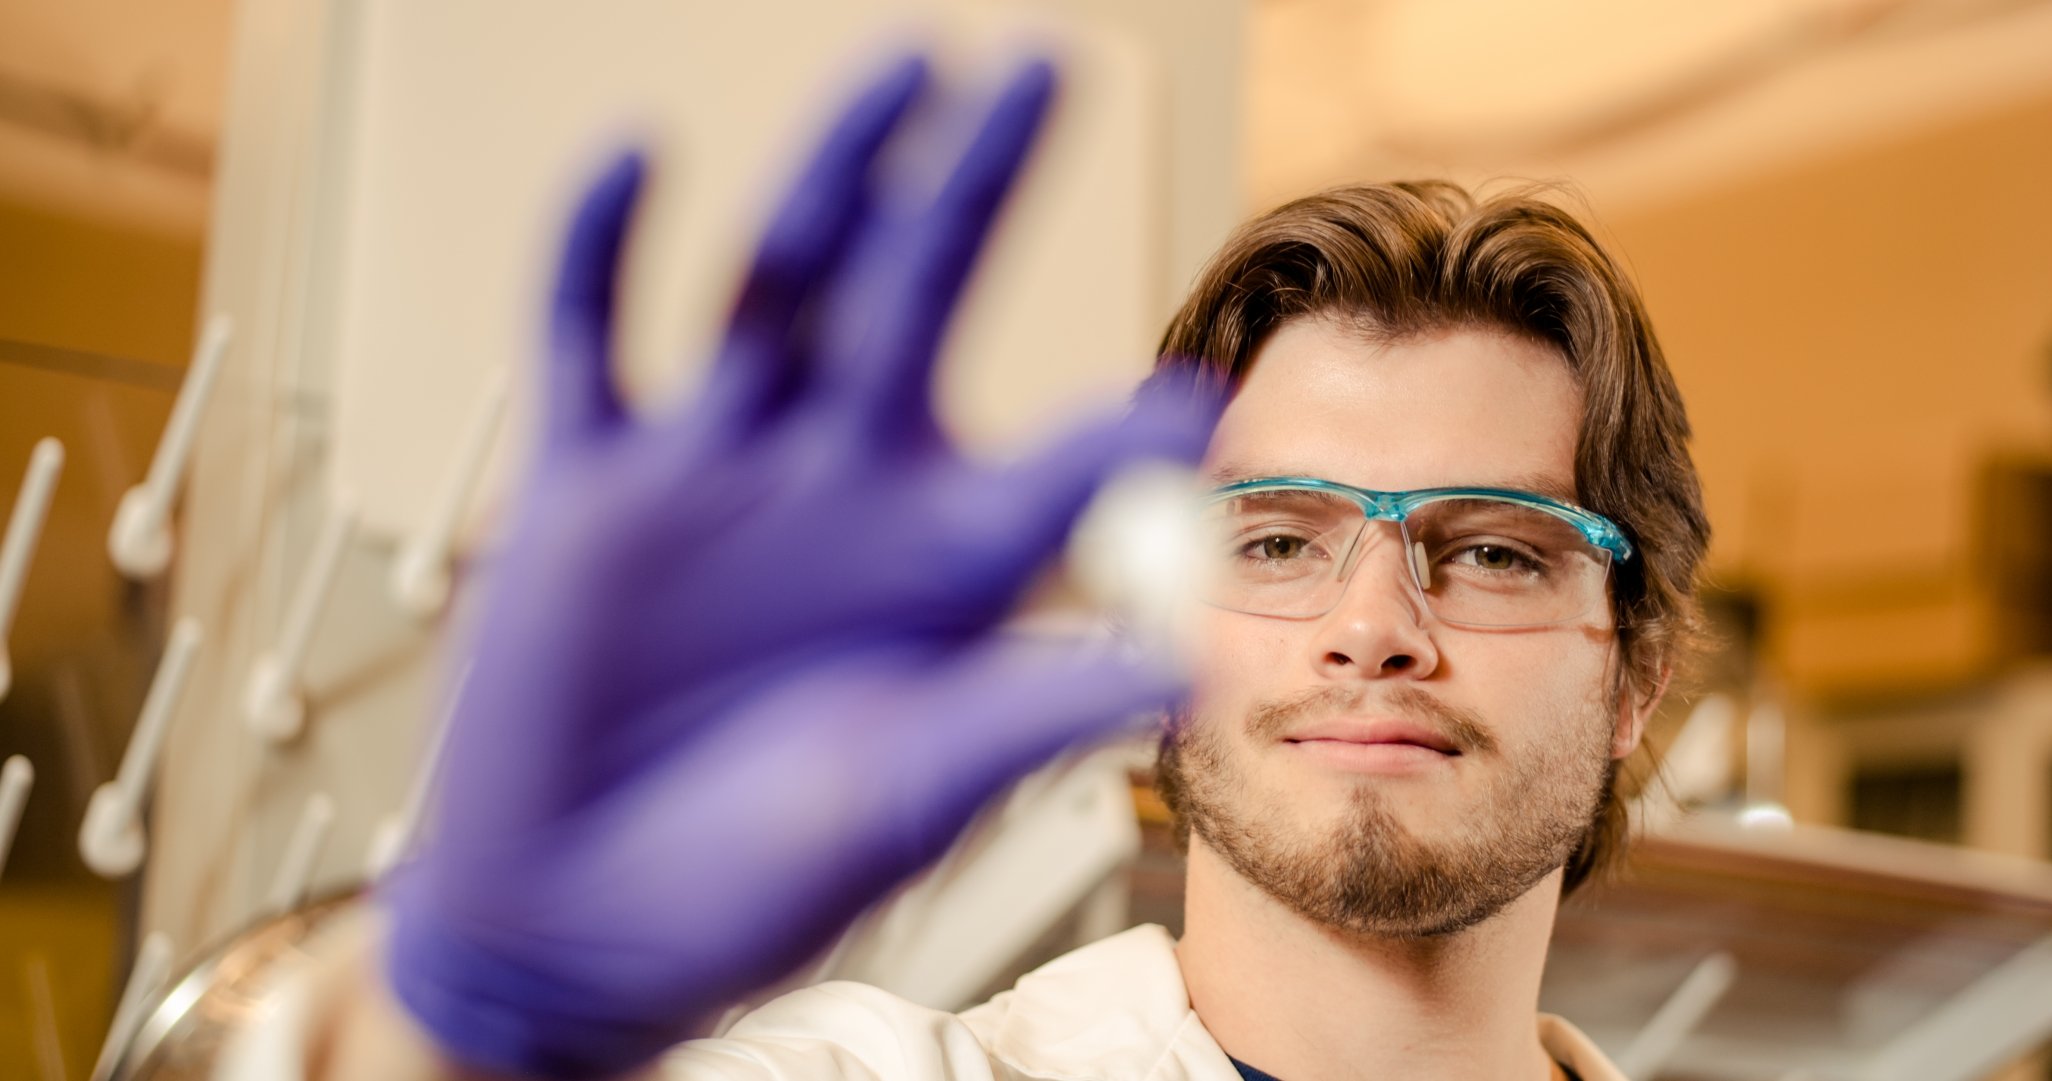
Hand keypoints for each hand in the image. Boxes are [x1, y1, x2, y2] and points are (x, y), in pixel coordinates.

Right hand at [380, 54, 1221, 1079]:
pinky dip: (602, 250)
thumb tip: (1178, 679)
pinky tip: (639, 159)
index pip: (1052, 465)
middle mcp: (839, 490)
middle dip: (975, 192)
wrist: (575, 928)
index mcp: (941, 566)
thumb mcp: (905, 800)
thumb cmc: (752, 882)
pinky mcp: (590, 485)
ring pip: (776, 285)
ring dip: (829, 178)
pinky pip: (591, 339)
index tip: (1188, 398)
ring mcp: (715, 472)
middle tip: (1040, 80)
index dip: (1117, 433)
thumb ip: (1024, 721)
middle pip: (917, 302)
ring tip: (898, 79)